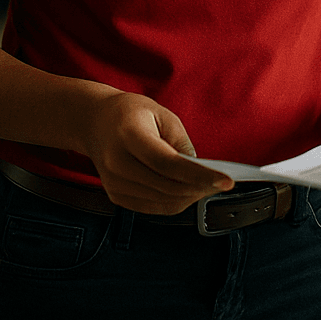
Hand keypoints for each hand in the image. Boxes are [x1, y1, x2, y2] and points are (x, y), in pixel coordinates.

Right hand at [82, 92, 233, 213]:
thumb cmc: (130, 113)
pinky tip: (186, 191)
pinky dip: (174, 202)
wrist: (95, 122)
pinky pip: (152, 207)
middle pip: (167, 185)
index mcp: (128, 135)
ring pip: (162, 201)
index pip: (168, 163)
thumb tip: (199, 171)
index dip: (199, 175)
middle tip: (222, 182)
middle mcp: (116, 162)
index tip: (226, 181)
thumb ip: (181, 142)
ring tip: (207, 185)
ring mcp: (113, 182)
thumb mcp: (161, 114)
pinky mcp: (115, 195)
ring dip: (189, 197)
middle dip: (200, 187)